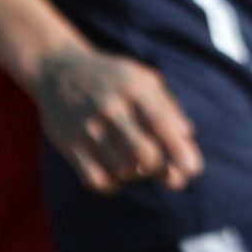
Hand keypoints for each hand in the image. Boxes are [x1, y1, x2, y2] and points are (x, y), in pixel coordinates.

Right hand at [30, 43, 202, 194]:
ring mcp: (88, 127)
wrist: (57, 68)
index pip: (160, 123)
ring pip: (122, 170)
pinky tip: (117, 173)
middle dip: (161, 169)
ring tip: (138, 165)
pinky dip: (113, 184)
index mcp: (133, 88)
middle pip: (144, 155)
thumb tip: (188, 135)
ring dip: (137, 175)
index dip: (179, 150)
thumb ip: (167, 106)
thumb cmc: (110, 77)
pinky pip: (96, 180)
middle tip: (166, 172)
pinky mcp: (69, 144)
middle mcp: (110, 107)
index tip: (193, 169)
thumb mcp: (142, 78)